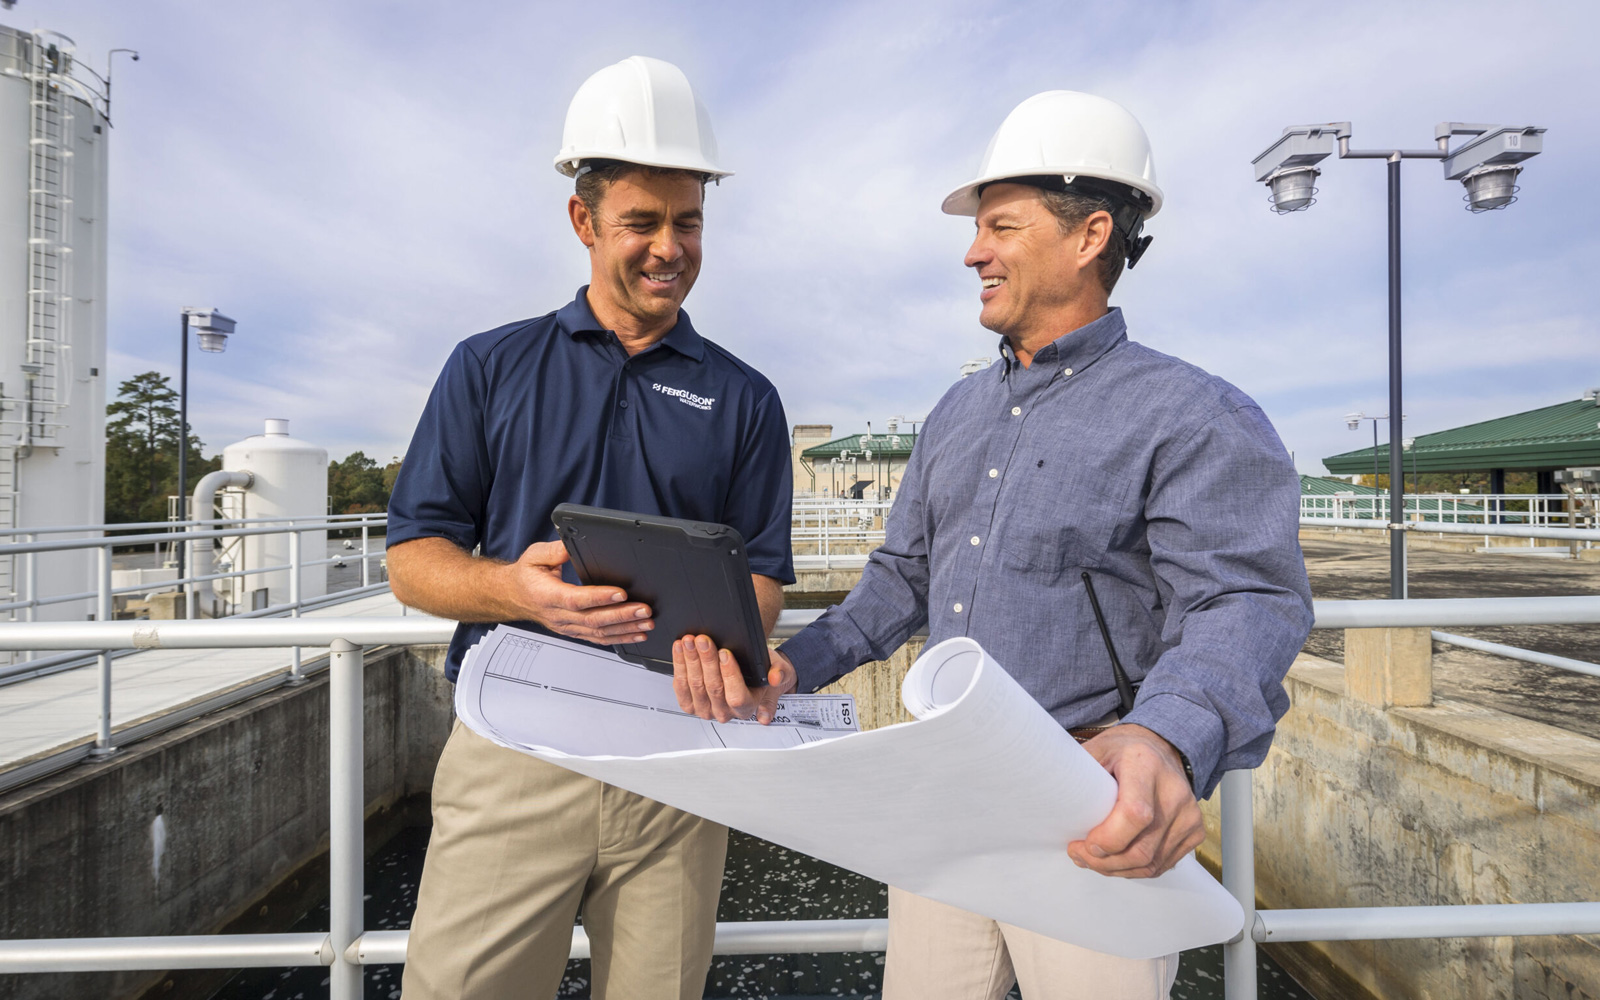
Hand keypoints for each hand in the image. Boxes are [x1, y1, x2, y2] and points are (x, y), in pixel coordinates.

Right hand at [508, 541, 652, 643]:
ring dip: (625, 629)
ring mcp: (567, 626)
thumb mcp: (535, 555)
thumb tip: (571, 545)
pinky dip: (619, 638)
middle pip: (593, 619)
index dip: (599, 597)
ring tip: (646, 624)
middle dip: (622, 615)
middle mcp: (558, 615)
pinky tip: (636, 635)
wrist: (515, 595)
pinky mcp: (575, 631)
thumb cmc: (526, 576)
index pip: (576, 599)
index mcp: (548, 595)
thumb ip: (554, 551)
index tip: (621, 593)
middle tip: (644, 610)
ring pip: (599, 632)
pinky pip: (598, 638)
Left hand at [672, 638, 796, 723]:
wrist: (751, 674)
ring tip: (690, 641)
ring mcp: (706, 710)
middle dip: (706, 661)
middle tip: (703, 640)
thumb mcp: (778, 669)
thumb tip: (775, 677)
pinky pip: (681, 687)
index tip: (725, 653)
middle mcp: (725, 712)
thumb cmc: (762, 672)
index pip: (736, 695)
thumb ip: (779, 673)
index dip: (729, 674)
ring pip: (695, 685)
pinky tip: (680, 650)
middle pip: (713, 687)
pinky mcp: (690, 704)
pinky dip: (679, 666)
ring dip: (690, 660)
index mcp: (747, 707)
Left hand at [1066, 724, 1204, 878]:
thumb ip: (1076, 774)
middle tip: (1079, 855)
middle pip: (1141, 849)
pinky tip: (1116, 859)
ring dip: (1116, 869)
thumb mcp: (1096, 749)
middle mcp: (1174, 792)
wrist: (1163, 749)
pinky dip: (1135, 868)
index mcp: (1145, 766)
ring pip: (1151, 863)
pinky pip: (1162, 864)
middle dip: (1104, 862)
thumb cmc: (1124, 751)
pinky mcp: (1194, 831)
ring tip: (1092, 860)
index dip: (1107, 839)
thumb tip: (1046, 798)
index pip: (1135, 815)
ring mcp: (1188, 815)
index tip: (1083, 843)